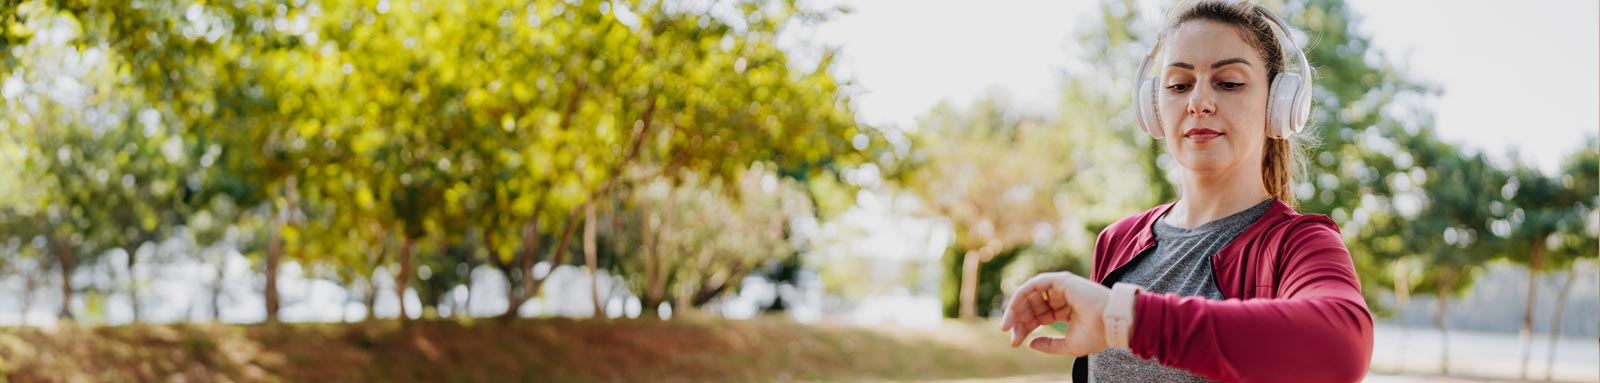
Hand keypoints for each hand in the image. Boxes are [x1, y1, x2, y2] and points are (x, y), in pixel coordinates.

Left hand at [998, 271, 1112, 356]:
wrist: (1111, 324)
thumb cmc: (1096, 335)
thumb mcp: (1068, 345)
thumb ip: (1048, 344)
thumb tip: (1029, 344)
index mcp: (1065, 310)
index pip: (1038, 317)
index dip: (1025, 329)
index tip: (1014, 343)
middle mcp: (1061, 297)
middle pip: (1032, 307)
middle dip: (1019, 322)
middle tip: (1011, 338)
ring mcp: (1060, 287)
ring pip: (1030, 295)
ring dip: (1015, 310)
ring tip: (1007, 326)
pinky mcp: (1060, 280)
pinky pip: (1033, 285)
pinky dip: (1020, 296)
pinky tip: (1013, 311)